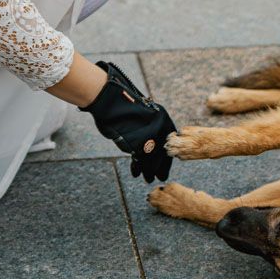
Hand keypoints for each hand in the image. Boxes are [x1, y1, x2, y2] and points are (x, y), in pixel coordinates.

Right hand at [81, 61, 175, 182]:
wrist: (109, 100)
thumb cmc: (123, 107)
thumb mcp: (143, 116)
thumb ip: (151, 129)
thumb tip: (156, 148)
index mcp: (162, 118)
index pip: (169, 142)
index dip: (167, 156)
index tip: (166, 166)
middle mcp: (159, 126)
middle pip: (162, 152)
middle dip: (161, 167)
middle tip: (161, 177)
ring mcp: (148, 134)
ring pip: (152, 158)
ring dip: (149, 170)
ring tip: (148, 179)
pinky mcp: (137, 141)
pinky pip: (140, 159)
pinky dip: (138, 167)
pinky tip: (136, 172)